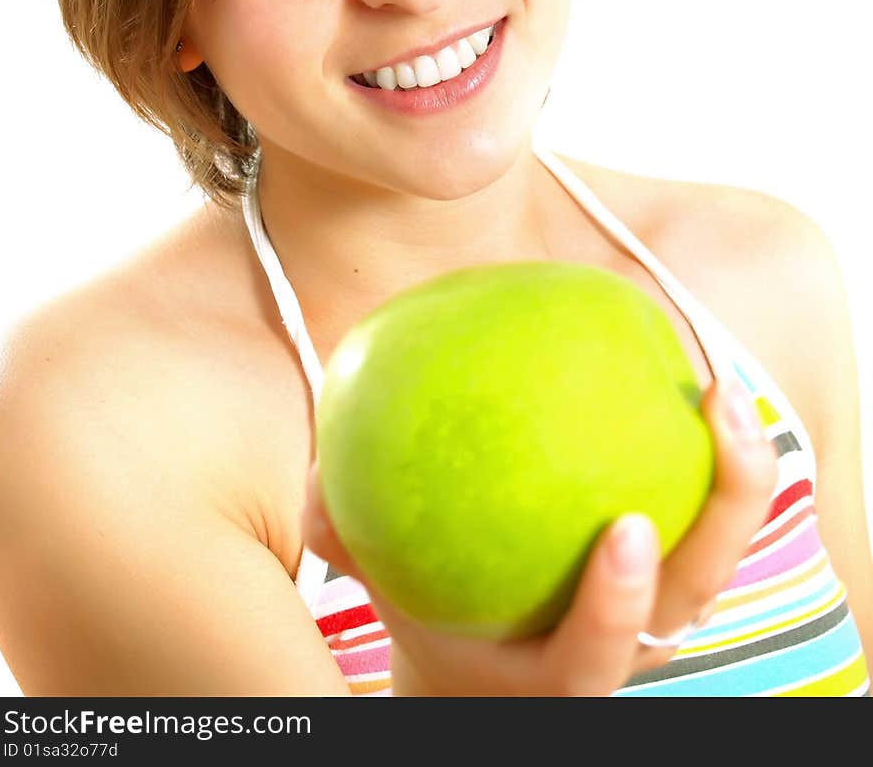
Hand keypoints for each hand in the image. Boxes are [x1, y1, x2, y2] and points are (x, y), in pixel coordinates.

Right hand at [301, 377, 777, 695]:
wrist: (484, 672)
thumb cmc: (430, 618)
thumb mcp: (383, 586)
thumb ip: (349, 537)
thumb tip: (317, 483)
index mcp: (552, 675)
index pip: (592, 658)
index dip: (613, 605)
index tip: (624, 528)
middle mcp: (622, 648)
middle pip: (696, 595)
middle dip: (725, 508)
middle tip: (718, 408)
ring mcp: (656, 613)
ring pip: (719, 553)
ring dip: (737, 471)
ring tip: (723, 383)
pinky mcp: (668, 573)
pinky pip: (699, 513)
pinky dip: (707, 455)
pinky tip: (684, 379)